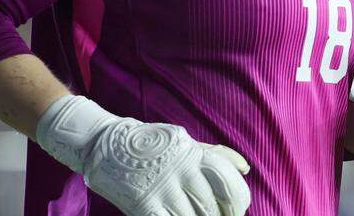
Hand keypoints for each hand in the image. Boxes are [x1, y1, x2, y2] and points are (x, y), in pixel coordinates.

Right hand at [36, 95, 250, 215]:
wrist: (107, 146)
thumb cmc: (153, 145)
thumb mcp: (186, 143)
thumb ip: (217, 154)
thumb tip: (246, 168)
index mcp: (194, 154)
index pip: (228, 179)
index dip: (238, 199)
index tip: (237, 210)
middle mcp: (181, 170)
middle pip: (211, 205)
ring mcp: (162, 188)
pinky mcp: (144, 204)